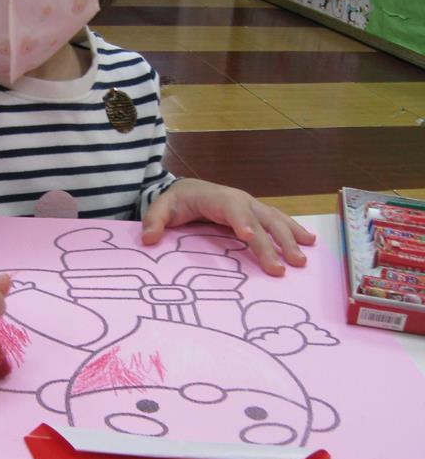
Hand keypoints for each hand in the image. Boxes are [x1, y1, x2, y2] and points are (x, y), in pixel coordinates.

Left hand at [141, 178, 315, 275]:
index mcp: (218, 198)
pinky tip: (310, 243)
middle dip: (272, 244)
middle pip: (259, 221)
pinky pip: (279, 221)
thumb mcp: (161, 208)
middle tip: (282, 268)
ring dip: (290, 240)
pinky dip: (295, 231)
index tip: (249, 238)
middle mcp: (240, 201)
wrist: (188, 189)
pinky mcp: (257, 213)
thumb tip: (148, 238)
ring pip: (275, 221)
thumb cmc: (176, 201)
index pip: (232, 210)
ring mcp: (252, 206)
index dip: (242, 223)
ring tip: (302, 260)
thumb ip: (154, 221)